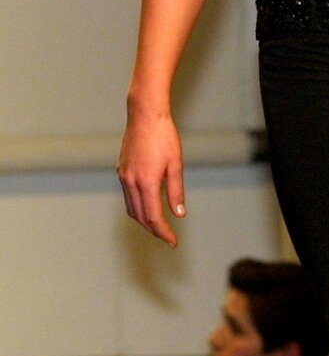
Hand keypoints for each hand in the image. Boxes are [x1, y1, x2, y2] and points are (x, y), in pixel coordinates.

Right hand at [117, 111, 185, 245]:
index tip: (173, 241)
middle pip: (140, 217)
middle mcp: (131, 182)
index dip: (163, 232)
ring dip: (143, 220)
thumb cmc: (164, 136)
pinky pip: (127, 195)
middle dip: (154, 230)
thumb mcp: (176, 164)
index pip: (153, 218)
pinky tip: (147, 203)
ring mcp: (124, 176)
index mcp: (146, 182)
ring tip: (158, 224)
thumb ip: (176, 191)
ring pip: (131, 208)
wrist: (145, 114)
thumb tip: (179, 214)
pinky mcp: (121, 170)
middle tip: (167, 236)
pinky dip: (137, 206)